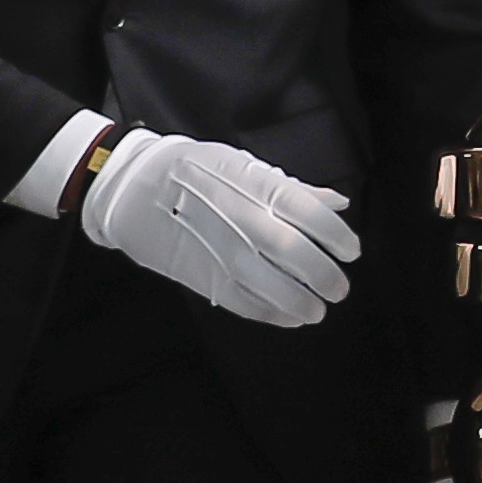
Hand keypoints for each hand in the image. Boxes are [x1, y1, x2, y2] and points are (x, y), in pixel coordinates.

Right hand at [79, 130, 357, 327]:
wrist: (131, 186)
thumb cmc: (192, 171)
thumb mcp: (243, 166)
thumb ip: (293, 189)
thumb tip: (339, 203)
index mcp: (255, 185)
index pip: (311, 213)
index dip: (337, 236)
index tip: (351, 251)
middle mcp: (241, 218)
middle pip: (296, 253)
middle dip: (325, 275)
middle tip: (339, 288)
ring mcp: (219, 249)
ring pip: (272, 284)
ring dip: (301, 302)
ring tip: (317, 309)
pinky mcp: (200, 274)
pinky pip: (243, 302)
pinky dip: (271, 313)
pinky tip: (288, 316)